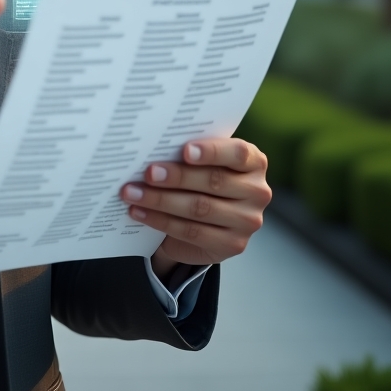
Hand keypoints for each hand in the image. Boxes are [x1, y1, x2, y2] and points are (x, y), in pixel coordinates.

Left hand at [121, 138, 270, 279]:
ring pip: (200, 208)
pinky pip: (191, 232)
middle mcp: (257, 191)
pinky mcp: (232, 245)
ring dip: (160, 200)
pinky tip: (139, 212)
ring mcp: (248, 221)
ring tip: (132, 193)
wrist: (207, 220)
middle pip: (214, 181)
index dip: (212, 151)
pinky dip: (160, 221)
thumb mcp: (203, 163)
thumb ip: (190, 154)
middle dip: (177, 176)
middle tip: (147, 173)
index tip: (185, 150)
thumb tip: (153, 146)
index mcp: (254, 162)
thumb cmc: (202, 178)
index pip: (239, 153)